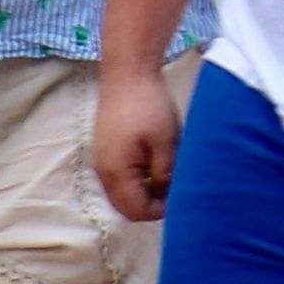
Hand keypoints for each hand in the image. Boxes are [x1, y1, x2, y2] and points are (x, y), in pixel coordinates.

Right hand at [88, 53, 177, 223]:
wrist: (128, 72)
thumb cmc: (149, 105)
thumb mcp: (165, 141)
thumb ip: (165, 173)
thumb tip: (168, 196)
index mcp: (115, 173)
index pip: (136, 210)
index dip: (160, 210)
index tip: (181, 196)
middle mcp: (102, 172)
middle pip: (126, 206)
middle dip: (152, 203)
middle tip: (176, 188)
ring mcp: (102, 160)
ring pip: (123, 192)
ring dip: (145, 190)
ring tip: (169, 174)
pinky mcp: (106, 149)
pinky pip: (120, 177)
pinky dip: (138, 178)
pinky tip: (156, 162)